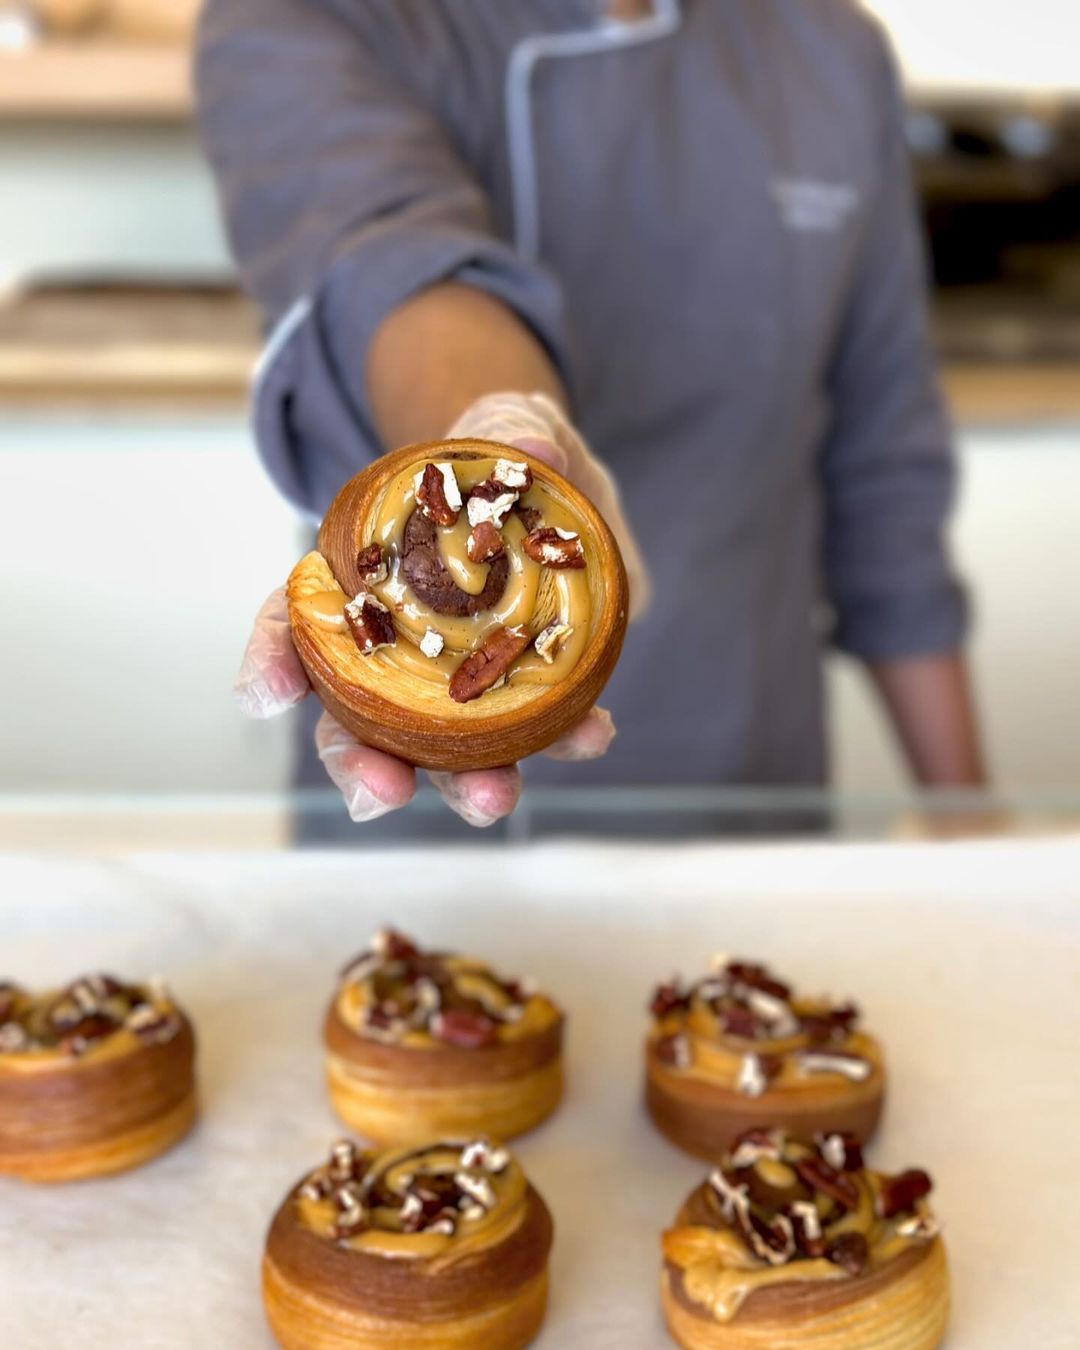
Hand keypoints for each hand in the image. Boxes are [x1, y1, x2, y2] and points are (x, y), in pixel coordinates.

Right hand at [235, 392, 642, 825]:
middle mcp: (399, 648)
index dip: (273, 658)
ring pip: (440, 752)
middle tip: (382, 793)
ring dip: (461, 785)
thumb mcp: (504, 426)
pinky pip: (541, 729)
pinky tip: (592, 735)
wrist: (572, 495)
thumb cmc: (503, 461)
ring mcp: (462, 682)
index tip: (265, 697)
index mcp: (362, 580)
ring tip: (493, 801)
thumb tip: (533, 449)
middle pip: (353, 718)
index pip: (297, 622)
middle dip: (359, 763)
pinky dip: (564, 740)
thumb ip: (510, 428)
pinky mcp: (530, 694)